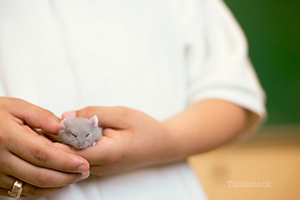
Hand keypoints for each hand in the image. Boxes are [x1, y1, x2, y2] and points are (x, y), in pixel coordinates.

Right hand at [0, 97, 89, 197]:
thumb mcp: (16, 107)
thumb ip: (42, 117)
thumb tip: (64, 128)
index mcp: (7, 137)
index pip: (42, 154)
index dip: (65, 161)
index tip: (83, 163)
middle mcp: (0, 159)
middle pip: (39, 175)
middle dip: (66, 176)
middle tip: (84, 172)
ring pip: (32, 188)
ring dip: (57, 185)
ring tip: (75, 177)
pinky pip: (22, 192)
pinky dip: (42, 189)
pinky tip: (56, 181)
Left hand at [57, 106, 176, 175]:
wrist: (162, 145)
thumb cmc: (145, 128)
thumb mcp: (122, 113)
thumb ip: (93, 113)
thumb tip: (65, 116)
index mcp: (107, 152)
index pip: (69, 150)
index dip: (54, 137)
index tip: (46, 122)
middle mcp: (101, 166)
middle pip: (67, 156)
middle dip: (55, 139)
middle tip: (50, 120)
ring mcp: (101, 169)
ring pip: (72, 158)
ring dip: (64, 142)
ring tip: (62, 124)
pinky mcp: (101, 167)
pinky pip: (81, 157)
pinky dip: (74, 145)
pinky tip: (76, 132)